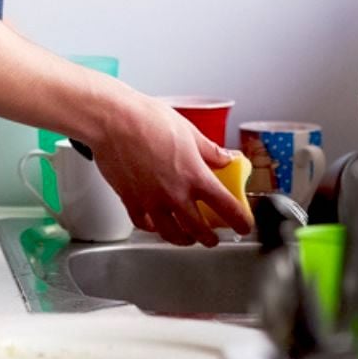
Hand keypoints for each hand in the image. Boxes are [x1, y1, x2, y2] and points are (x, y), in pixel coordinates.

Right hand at [86, 94, 254, 246]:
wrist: (113, 120)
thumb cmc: (148, 119)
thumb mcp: (189, 131)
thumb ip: (210, 150)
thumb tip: (227, 158)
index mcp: (195, 176)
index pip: (227, 207)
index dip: (240, 221)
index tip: (244, 225)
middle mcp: (175, 194)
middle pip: (199, 230)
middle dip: (211, 238)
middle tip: (214, 238)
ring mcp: (151, 201)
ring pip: (172, 234)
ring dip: (183, 239)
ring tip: (187, 238)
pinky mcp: (130, 201)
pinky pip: (145, 224)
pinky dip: (154, 228)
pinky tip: (156, 225)